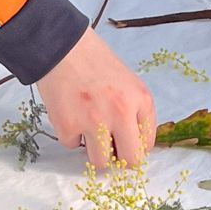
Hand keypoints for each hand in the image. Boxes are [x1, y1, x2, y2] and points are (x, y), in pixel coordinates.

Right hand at [35, 27, 156, 167]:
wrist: (63, 47)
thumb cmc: (96, 63)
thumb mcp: (130, 84)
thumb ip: (136, 114)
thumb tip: (136, 147)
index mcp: (140, 100)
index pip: (147, 145)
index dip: (134, 146)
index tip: (124, 143)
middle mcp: (121, 113)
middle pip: (129, 160)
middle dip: (119, 158)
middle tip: (109, 147)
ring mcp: (93, 121)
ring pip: (100, 162)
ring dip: (94, 150)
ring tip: (88, 128)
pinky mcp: (68, 125)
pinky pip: (73, 146)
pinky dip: (71, 134)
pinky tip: (70, 112)